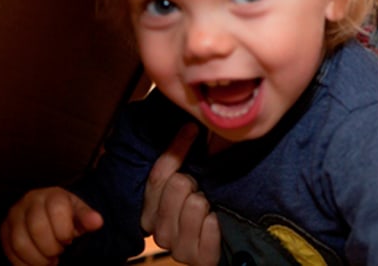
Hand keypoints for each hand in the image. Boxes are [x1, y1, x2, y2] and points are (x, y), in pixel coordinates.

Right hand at [0, 187, 102, 265]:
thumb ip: (87, 217)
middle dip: (51, 247)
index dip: (64, 230)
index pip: (57, 211)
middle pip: (37, 228)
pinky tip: (37, 264)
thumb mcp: (79, 212)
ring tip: (49, 260)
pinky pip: (9, 251)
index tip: (69, 239)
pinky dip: (24, 264)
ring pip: (21, 242)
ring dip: (37, 258)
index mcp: (52, 194)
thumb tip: (97, 222)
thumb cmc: (66, 214)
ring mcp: (14, 215)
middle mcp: (30, 201)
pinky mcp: (4, 229)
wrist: (47, 211)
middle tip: (59, 252)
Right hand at [141, 123, 220, 265]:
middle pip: (176, 185)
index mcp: (151, 212)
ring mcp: (178, 248)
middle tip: (202, 187)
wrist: (226, 246)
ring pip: (194, 204)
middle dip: (195, 181)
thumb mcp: (191, 182)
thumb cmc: (207, 206)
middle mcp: (159, 232)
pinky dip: (218, 221)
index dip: (176, 149)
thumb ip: (179, 160)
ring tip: (211, 206)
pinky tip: (218, 220)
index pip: (158, 175)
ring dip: (208, 201)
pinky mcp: (199, 259)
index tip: (192, 129)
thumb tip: (186, 124)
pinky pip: (210, 226)